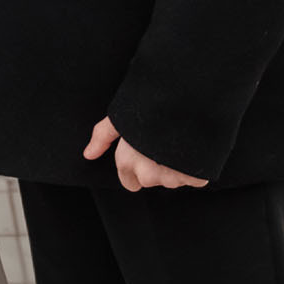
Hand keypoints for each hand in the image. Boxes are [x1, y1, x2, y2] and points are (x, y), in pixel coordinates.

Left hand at [84, 116, 208, 193]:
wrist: (188, 100)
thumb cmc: (151, 106)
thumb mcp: (121, 116)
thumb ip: (103, 136)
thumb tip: (88, 155)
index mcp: (127, 162)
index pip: (129, 183)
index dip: (137, 167)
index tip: (145, 152)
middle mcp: (147, 175)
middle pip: (151, 179)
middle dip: (156, 167)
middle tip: (162, 142)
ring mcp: (172, 178)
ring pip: (172, 179)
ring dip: (175, 167)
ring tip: (177, 140)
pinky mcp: (194, 178)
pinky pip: (194, 179)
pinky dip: (194, 167)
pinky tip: (192, 147)